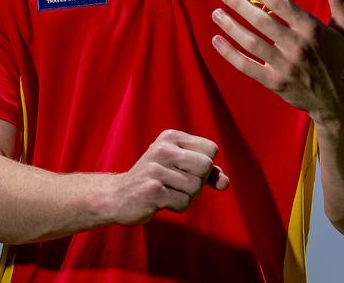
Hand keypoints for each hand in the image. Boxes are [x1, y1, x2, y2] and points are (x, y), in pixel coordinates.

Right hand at [104, 129, 229, 224]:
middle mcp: (162, 148)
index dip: (205, 165)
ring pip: (196, 187)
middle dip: (197, 181)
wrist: (118, 196)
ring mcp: (156, 169)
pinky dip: (177, 206)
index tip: (186, 169)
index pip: (210, 149)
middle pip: (206, 166)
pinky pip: (184, 202)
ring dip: (186, 196)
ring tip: (166, 191)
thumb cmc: (155, 180)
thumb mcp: (181, 167)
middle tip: (176, 182)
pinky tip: (161, 201)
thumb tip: (225, 183)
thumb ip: (208, 172)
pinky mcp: (152, 190)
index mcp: (170, 136)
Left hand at [210, 0, 343, 123]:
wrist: (339, 100)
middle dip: (238, 4)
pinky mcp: (275, 82)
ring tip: (216, 13)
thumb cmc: (341, 58)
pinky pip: (247, 66)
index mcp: (312, 29)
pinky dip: (229, 54)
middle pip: (261, 21)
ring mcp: (285, 66)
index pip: (279, 4)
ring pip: (251, 42)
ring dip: (230, 26)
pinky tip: (216, 40)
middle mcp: (297, 46)